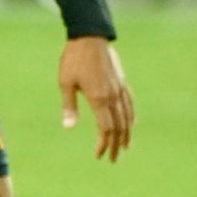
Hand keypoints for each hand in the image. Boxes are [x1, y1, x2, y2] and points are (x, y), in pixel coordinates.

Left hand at [59, 37, 133, 161]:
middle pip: (120, 127)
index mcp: (99, 98)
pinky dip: (131, 116)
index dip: (104, 144)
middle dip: (117, 145)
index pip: (106, 128)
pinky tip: (131, 123)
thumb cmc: (74, 59)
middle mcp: (113, 96)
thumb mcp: (66, 82)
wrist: (90, 37)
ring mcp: (119, 88)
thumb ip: (69, 106)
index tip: (99, 155)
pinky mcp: (121, 81)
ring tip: (124, 147)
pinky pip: (130, 103)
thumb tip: (69, 127)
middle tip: (113, 159)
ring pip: (128, 116)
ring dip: (127, 134)